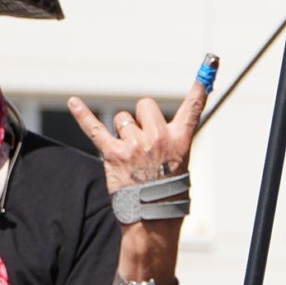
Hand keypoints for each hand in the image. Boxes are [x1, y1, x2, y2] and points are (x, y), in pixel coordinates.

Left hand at [68, 67, 212, 275]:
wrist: (152, 222)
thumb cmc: (167, 193)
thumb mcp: (181, 164)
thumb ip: (173, 140)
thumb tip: (161, 125)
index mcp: (180, 139)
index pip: (193, 106)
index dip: (201, 85)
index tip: (211, 62)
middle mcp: (158, 137)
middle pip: (145, 105)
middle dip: (141, 118)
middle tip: (143, 142)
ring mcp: (135, 145)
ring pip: (122, 119)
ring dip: (122, 131)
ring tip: (129, 156)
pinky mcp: (113, 154)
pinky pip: (95, 129)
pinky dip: (83, 115)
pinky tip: (74, 102)